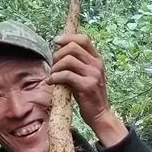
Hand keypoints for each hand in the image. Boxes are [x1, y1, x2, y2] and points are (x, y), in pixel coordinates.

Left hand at [48, 32, 127, 146]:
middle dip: (58, 54)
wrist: (99, 114)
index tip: (56, 42)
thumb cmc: (88, 95)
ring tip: (53, 75)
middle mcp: (96, 64)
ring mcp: (93, 75)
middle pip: (73, 47)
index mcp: (97, 59)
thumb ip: (77, 63)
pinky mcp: (86, 86)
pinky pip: (66, 75)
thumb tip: (58, 52)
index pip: (83, 39)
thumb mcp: (86, 75)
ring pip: (68, 60)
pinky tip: (52, 82)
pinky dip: (55, 77)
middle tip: (53, 65)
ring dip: (56, 67)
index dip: (68, 38)